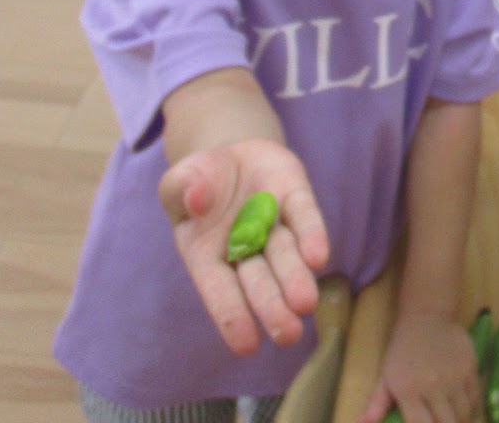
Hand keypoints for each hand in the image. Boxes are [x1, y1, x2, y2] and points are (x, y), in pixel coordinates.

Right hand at [157, 137, 329, 353]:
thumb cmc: (199, 181)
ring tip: (305, 303)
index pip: (219, 290)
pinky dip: (312, 235)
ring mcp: (273, 224)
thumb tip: (197, 200)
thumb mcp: (180, 181)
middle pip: (260, 280)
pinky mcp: (296, 197)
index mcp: (207, 255)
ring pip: (286, 255)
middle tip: (288, 333)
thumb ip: (183, 190)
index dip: (232, 316)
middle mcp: (246, 247)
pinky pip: (305, 216)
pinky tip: (318, 257)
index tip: (247, 345)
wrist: (232, 153)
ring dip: (295, 277)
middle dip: (272, 306)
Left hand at [355, 310, 480, 422]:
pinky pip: (475, 398)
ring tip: (454, 420)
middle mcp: (432, 385)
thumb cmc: (402, 351)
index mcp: (408, 390)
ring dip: (460, 421)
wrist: (425, 317)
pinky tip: (465, 410)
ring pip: (464, 414)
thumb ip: (377, 405)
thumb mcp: (386, 377)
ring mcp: (454, 376)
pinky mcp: (470, 367)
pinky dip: (472, 409)